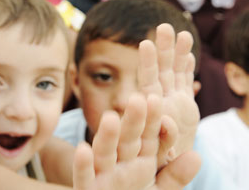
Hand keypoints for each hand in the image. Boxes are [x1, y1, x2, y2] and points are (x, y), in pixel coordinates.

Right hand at [73, 94, 199, 189]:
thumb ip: (175, 176)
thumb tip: (196, 155)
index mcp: (138, 160)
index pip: (149, 137)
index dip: (153, 120)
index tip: (156, 100)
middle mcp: (119, 163)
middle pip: (127, 140)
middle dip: (133, 121)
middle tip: (138, 98)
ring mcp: (101, 175)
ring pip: (104, 152)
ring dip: (107, 136)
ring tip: (110, 117)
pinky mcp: (86, 188)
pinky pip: (83, 176)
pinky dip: (83, 164)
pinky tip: (82, 149)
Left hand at [139, 24, 198, 164]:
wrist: (164, 167)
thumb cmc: (153, 164)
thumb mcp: (160, 153)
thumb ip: (164, 138)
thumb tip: (167, 123)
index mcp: (149, 109)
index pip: (147, 83)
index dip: (147, 64)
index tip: (144, 44)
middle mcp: (159, 100)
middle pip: (160, 72)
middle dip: (163, 50)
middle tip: (163, 27)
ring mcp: (172, 100)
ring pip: (174, 73)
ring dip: (178, 54)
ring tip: (182, 33)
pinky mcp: (184, 104)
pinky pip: (185, 82)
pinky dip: (187, 69)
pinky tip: (189, 52)